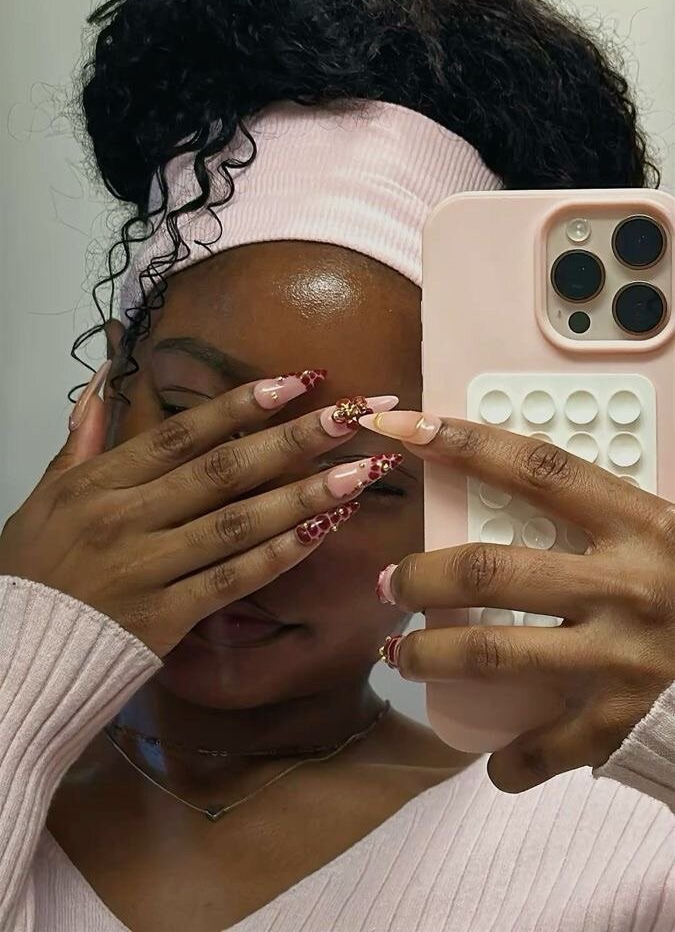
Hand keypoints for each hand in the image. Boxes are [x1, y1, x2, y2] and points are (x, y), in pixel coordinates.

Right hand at [1, 371, 399, 656]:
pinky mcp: (165, 618)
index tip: (296, 380)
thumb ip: (81, 439)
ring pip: (238, 522)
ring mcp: (149, 569)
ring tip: (361, 470)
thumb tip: (103, 379)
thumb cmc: (33, 575)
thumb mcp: (43, 497)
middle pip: (223, 470)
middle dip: (293, 438)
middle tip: (352, 413)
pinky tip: (323, 529)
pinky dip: (279, 553)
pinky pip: (232, 580)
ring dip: (304, 493)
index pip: (183, 434)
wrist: (12, 661)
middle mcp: (128, 519)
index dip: (242, 405)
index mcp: (100, 484)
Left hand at [362, 409, 674, 792]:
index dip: (464, 442)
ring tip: (401, 656)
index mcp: (640, 524)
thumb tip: (523, 482)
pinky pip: (545, 747)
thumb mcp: (667, 533)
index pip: (536, 468)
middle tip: (392, 583)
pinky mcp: (624, 722)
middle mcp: (625, 585)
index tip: (404, 428)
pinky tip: (491, 761)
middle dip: (422, 577)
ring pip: (492, 653)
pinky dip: (509, 760)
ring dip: (431, 656)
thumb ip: (605, 513)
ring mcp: (622, 657)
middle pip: (490, 569)